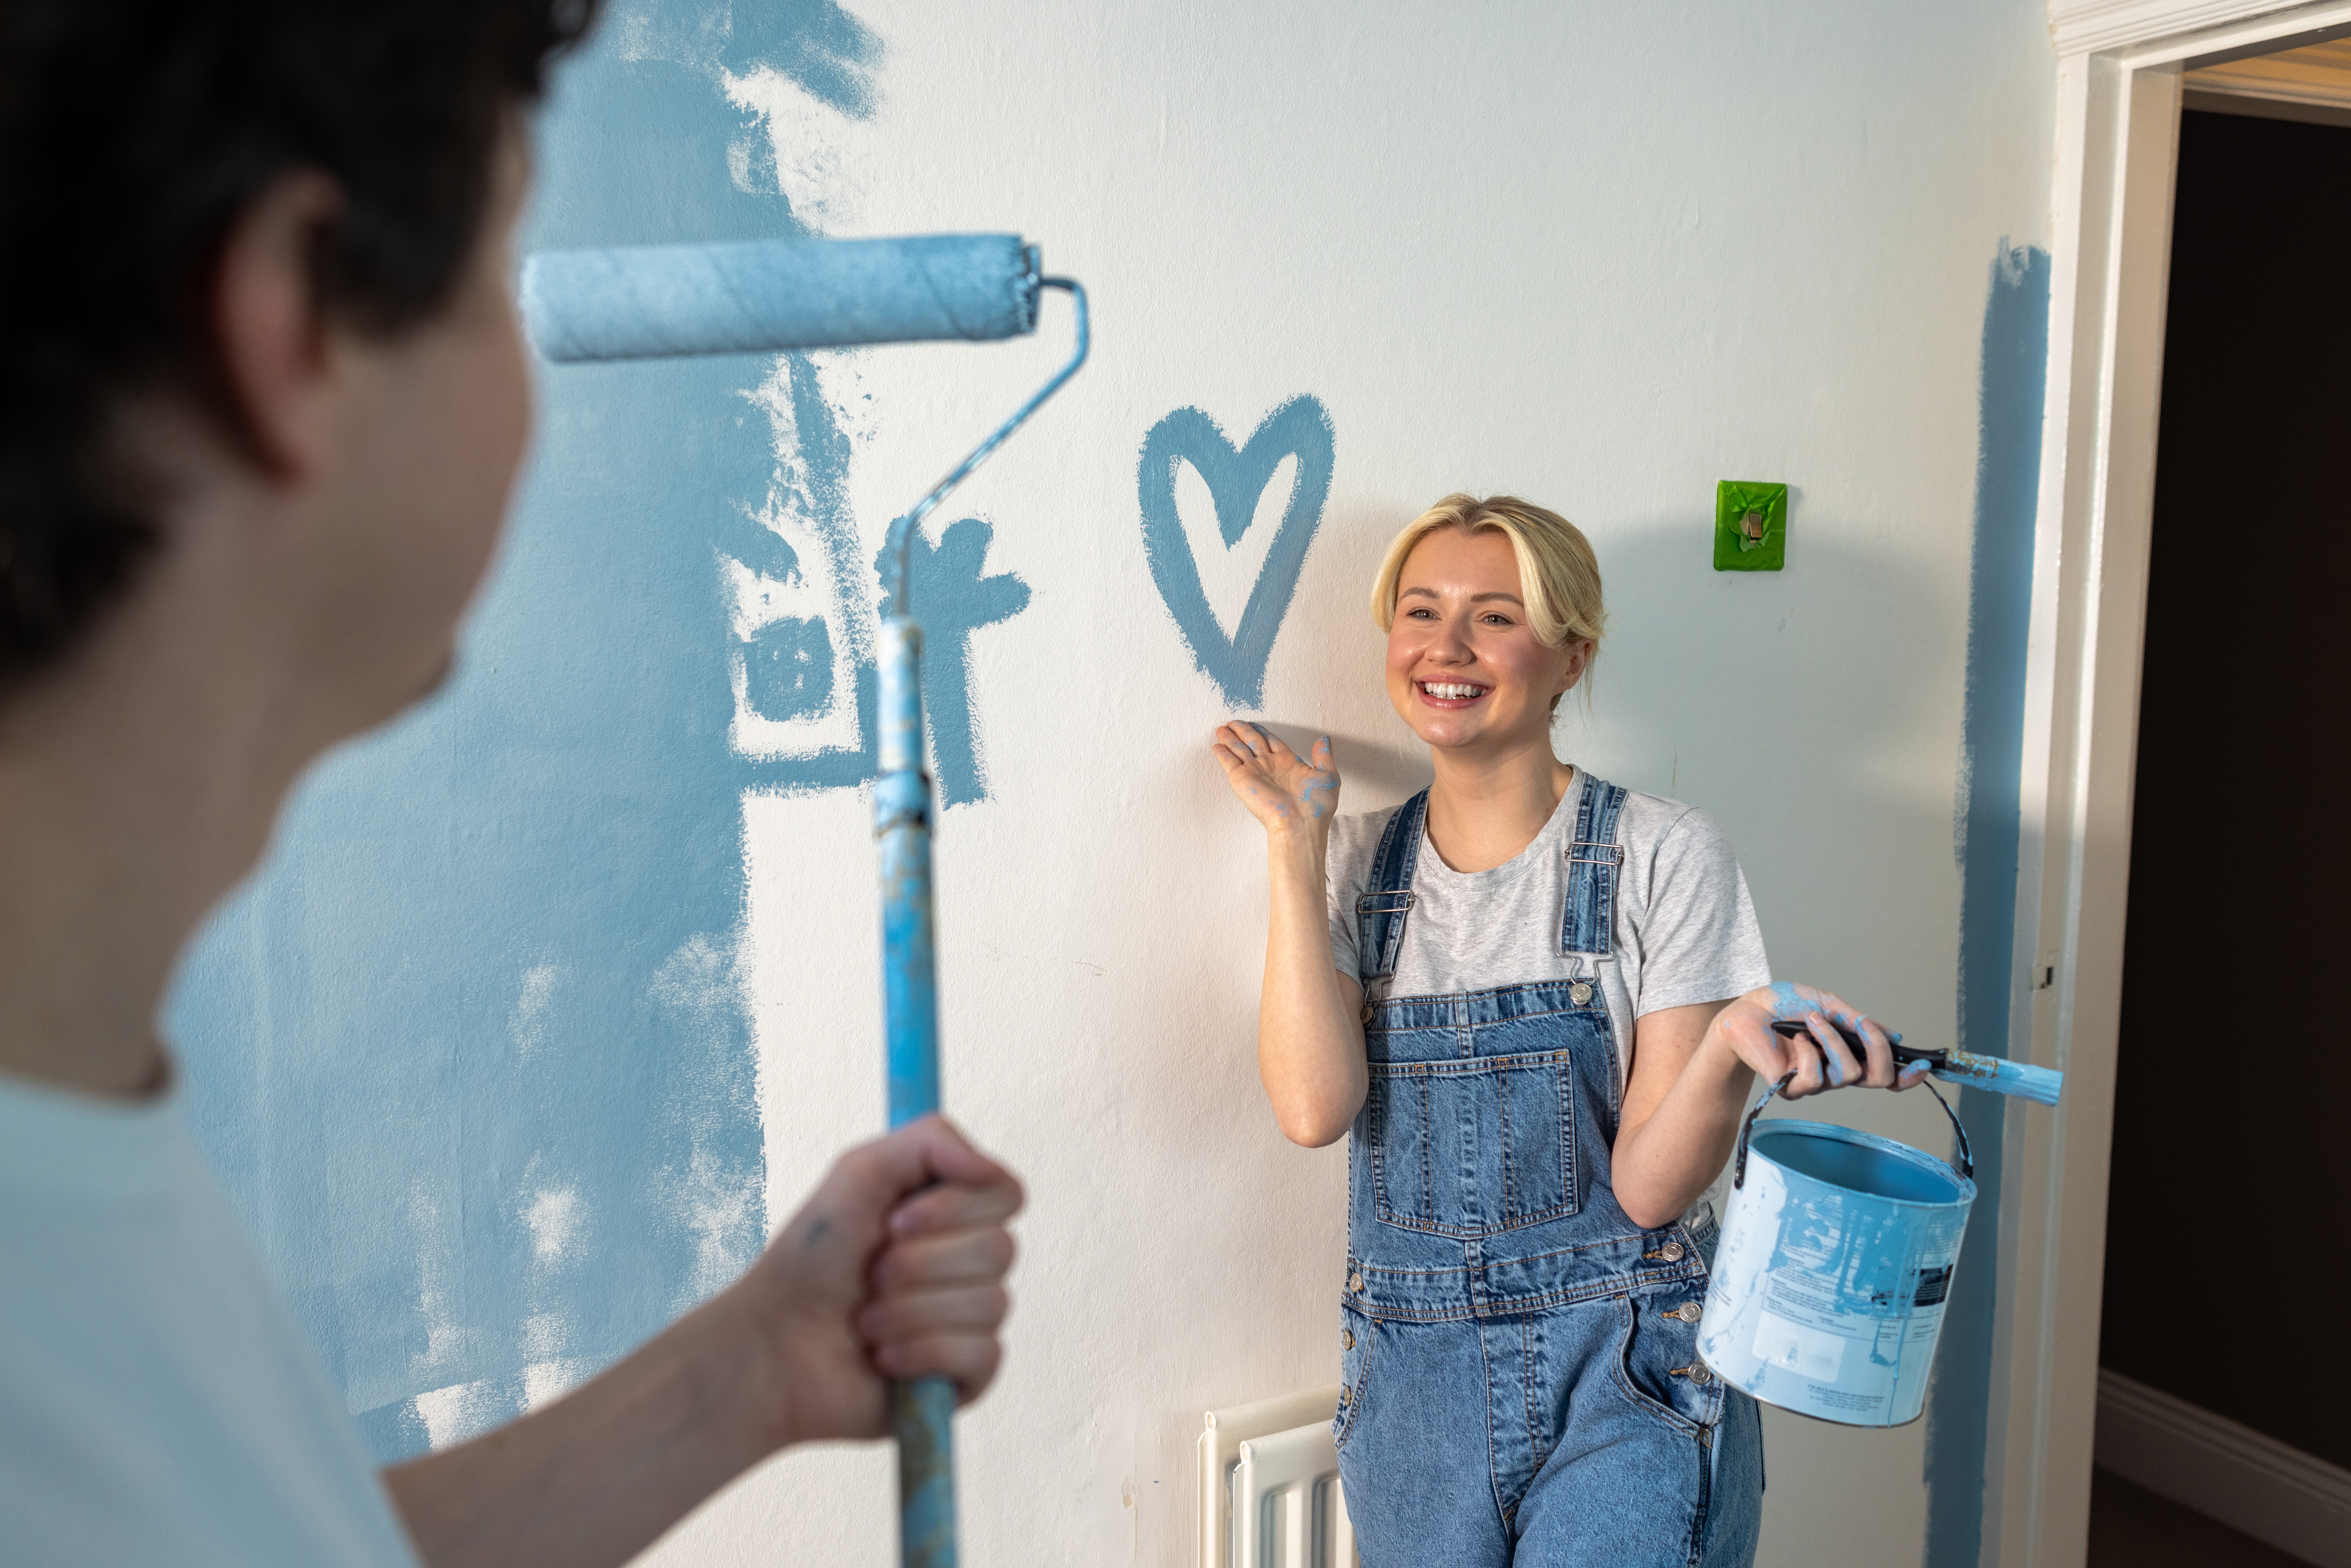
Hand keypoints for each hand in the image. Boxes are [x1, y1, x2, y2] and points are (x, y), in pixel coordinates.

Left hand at [738, 1116, 1022, 1448]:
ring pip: (990, 1303)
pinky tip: (883, 1358)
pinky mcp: (966, 1378)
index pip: (1007, 1193)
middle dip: (920, 1263)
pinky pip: (982, 1356)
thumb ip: (931, 1141)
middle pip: (1000, 1249)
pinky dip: (922, 1353)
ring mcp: (972, 1323)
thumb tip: (990, 1169)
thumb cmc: (812, 1258)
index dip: (957, 1207)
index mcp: (955, 1213)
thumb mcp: (860, 1171)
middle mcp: (970, 1266)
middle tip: (871, 1274)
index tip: (896, 1220)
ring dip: (910, 1311)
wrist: (775, 1344)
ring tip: (866, 1322)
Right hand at [1210, 722, 1338, 836]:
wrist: (1299, 824)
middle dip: (1243, 731)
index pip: (1272, 741)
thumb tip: (1324, 739)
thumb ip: (1324, 756)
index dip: (1263, 732)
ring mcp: (1254, 772)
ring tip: (1221, 729)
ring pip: (1239, 748)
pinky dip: (1222, 753)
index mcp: (1288, 763)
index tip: (1254, 724)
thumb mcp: (1328, 776)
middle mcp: (1270, 766)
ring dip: (1230, 738)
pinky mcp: (1241, 779)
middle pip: (1253, 741)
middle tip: (1233, 722)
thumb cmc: (1315, 807)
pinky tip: (1216, 745)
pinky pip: (1229, 761)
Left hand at [1703, 981, 1931, 1100]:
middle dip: (1877, 1050)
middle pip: (1877, 1079)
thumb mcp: (1826, 1003)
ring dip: (1834, 1040)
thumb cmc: (1782, 1005)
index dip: (1907, 1075)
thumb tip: (1895, 1037)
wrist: (1746, 1011)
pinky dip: (1808, 1050)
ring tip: (1812, 1020)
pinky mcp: (1791, 1089)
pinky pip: (1815, 1077)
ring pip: (1848, 1074)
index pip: (1885, 1075)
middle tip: (1862, 1025)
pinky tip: (1793, 1038)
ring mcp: (1815, 1083)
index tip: (1923, 1065)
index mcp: (1847, 1053)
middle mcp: (1835, 1072)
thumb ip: (1857, 1021)